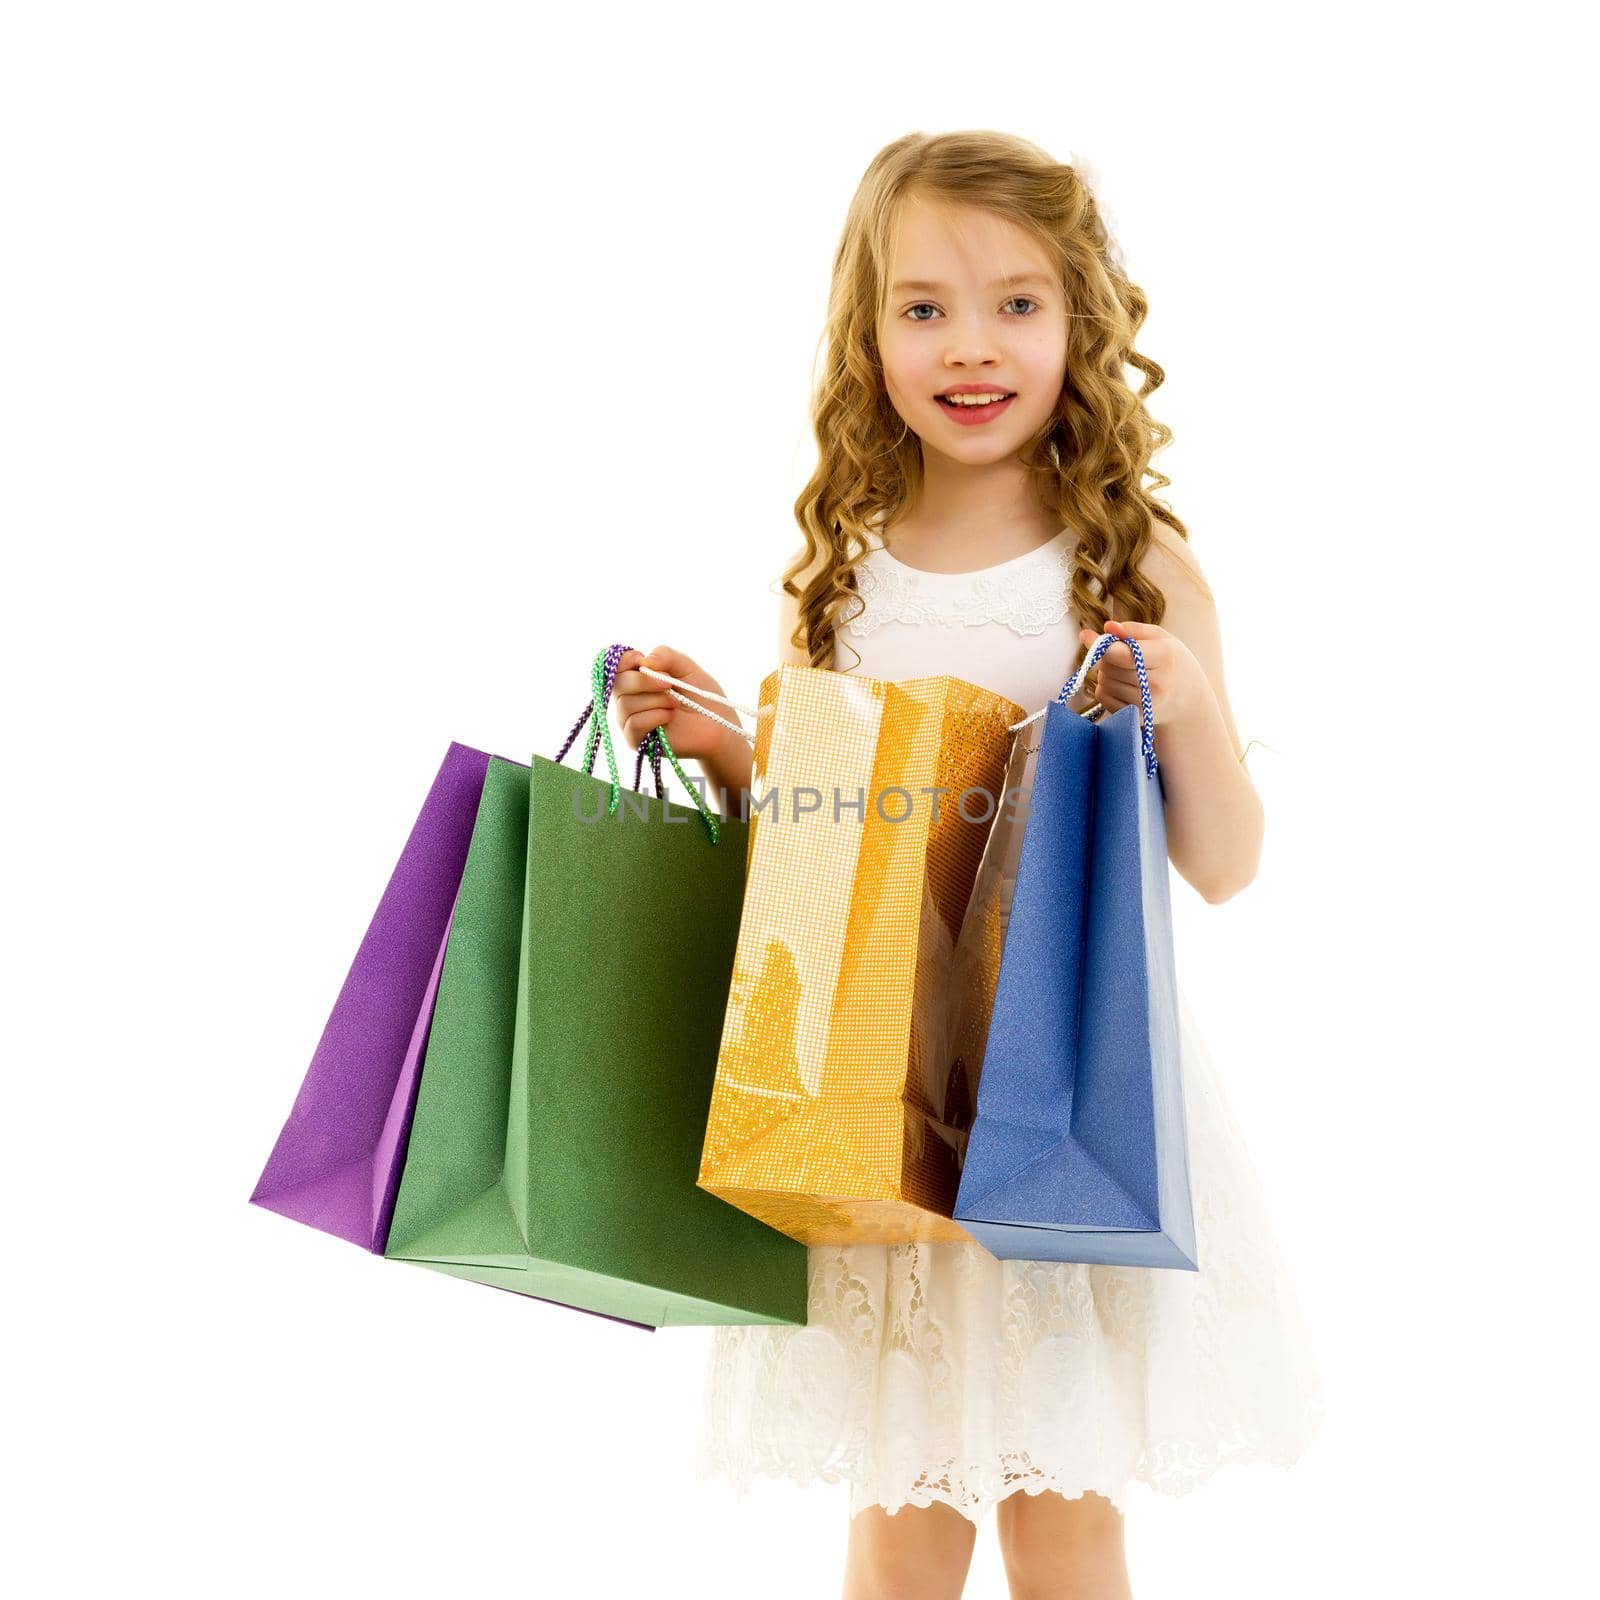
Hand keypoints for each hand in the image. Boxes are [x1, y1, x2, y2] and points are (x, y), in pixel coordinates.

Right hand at [611, 645, 742, 763]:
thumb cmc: (700, 696)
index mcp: (636, 679)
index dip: (625, 660)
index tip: (641, 659)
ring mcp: (630, 720)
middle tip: (669, 683)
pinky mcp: (636, 740)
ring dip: (656, 700)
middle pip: (619, 684)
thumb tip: (644, 661)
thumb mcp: (686, 667)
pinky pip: (634, 724)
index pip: (617, 666)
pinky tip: (670, 716)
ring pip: (627, 704)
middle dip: (645, 681)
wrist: (716, 725)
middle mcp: (628, 698)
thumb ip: (666, 656)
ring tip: (676, 703)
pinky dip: (655, 716)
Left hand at [1076, 619, 1206, 730]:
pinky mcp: (1135, 717)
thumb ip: (1133, 629)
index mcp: (1165, 657)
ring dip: (1105, 673)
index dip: (1099, 644)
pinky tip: (1122, 685)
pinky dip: (1105, 689)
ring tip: (1125, 671)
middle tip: (1119, 655)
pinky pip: (1103, 698)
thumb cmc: (1172, 662)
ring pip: (1104, 682)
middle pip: (1109, 667)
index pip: (1122, 654)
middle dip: (1106, 657)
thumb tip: (1107, 627)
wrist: (1188, 700)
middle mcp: (1157, 683)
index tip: (1086, 635)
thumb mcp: (1161, 638)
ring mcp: (1146, 704)